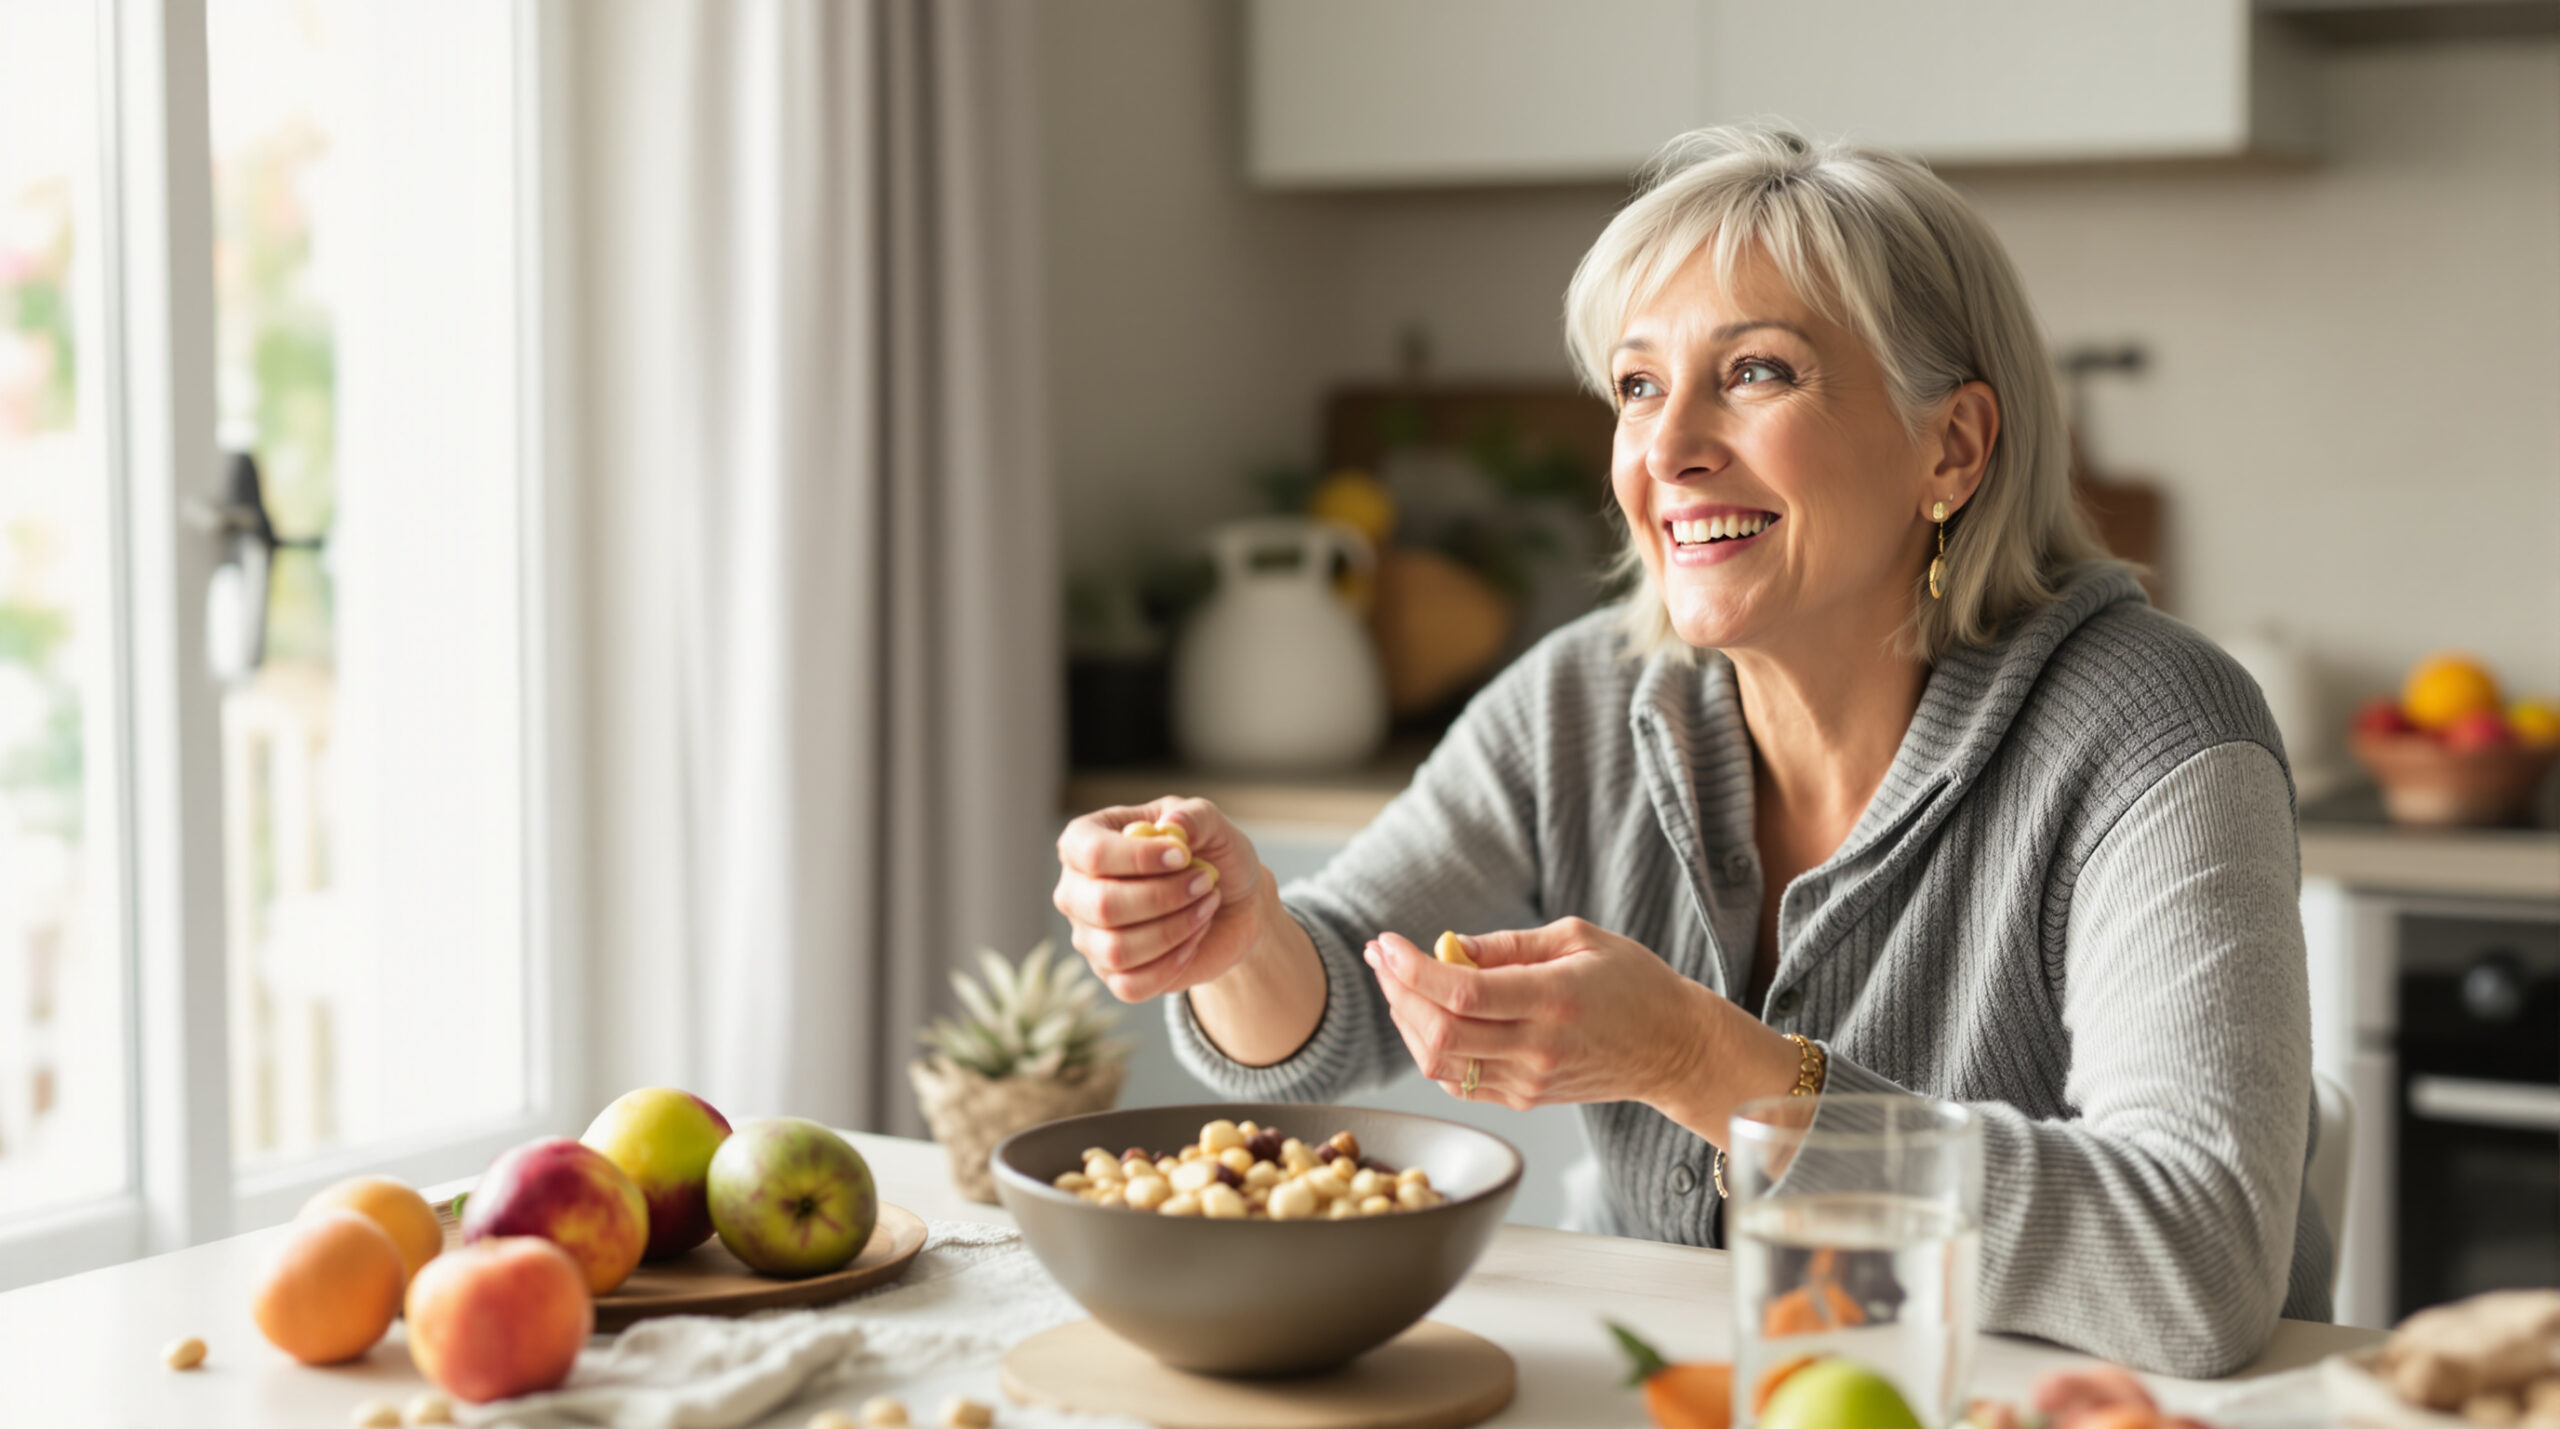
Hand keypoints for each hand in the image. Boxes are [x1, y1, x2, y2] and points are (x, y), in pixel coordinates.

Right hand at [1053, 797, 1270, 1003]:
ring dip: (1175, 928)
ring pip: (1118, 949)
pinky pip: (1131, 984)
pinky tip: (1193, 939)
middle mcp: (1076, 890)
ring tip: (1205, 906)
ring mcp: (1089, 936)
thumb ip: (1195, 816)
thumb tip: (1172, 824)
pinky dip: (1173, 963)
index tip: (1183, 855)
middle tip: (1205, 881)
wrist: (1233, 906)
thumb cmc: (1212, 856)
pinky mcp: (1112, 975)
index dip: (1137, 857)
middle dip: (1164, 896)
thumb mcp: (1213, 826)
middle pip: (1102, 905)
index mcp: (1085, 841)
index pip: (1091, 852)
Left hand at [1362, 920, 1796, 1137]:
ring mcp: (1530, 1082)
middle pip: (1440, 1034)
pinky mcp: (1525, 1100)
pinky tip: (1427, 1018)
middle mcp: (1538, 1047)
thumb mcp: (1578, 939)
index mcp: (1553, 999)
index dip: (1412, 969)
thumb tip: (1448, 946)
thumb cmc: (1631, 983)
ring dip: (1406, 1022)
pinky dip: (1430, 1050)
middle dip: (1396, 993)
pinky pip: (1458, 1082)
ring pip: (1440, 1064)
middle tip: (1380, 958)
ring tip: (1397, 983)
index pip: (1463, 993)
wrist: (1673, 1049)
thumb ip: (1508, 945)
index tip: (1384, 943)